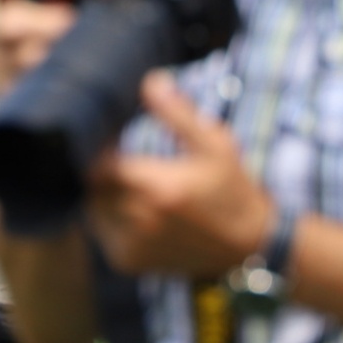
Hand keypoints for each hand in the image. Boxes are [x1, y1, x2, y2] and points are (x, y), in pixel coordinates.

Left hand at [87, 71, 273, 278]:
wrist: (249, 246)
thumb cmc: (231, 188)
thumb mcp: (213, 144)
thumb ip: (178, 113)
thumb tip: (151, 80)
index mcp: (157, 187)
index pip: (98, 163)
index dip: (99, 148)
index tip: (110, 137)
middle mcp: (139, 220)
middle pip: (92, 186)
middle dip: (99, 169)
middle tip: (116, 156)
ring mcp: (132, 245)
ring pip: (92, 209)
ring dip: (101, 192)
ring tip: (126, 180)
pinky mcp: (129, 261)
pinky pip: (102, 232)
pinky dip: (107, 217)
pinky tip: (130, 206)